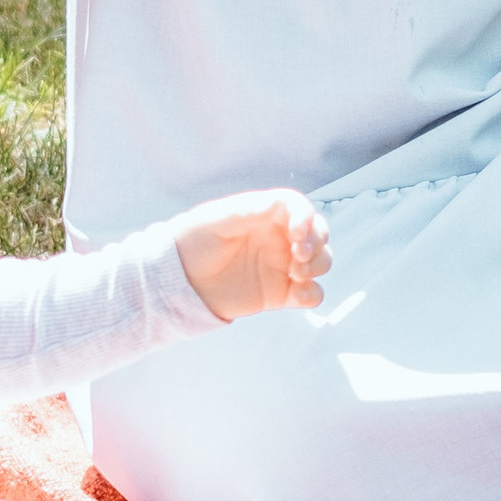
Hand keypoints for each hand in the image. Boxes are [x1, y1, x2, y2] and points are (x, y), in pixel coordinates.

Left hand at [176, 186, 331, 320]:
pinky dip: (313, 295)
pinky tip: (298, 296)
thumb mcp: (218, 219)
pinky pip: (311, 293)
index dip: (306, 216)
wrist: (179, 280)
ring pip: (321, 261)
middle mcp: (280, 238)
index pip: (299, 208)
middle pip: (318, 232)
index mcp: (267, 215)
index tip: (297, 232)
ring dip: (318, 265)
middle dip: (318, 241)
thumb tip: (282, 204)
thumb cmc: (195, 240)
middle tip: (299, 255)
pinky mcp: (282, 294)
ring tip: (296, 274)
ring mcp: (284, 265)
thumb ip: (250, 210)